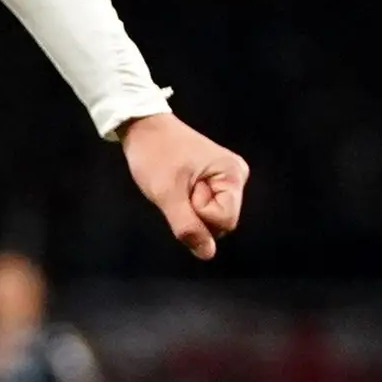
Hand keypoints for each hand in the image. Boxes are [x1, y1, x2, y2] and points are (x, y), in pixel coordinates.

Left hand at [119, 111, 247, 260]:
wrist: (144, 127)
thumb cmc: (155, 155)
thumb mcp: (167, 194)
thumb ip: (187, 226)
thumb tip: (208, 254)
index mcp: (233, 174)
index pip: (225, 221)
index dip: (199, 214)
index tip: (183, 189)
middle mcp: (237, 176)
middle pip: (222, 221)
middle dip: (196, 212)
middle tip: (178, 187)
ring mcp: (228, 178)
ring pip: (213, 217)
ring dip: (191, 209)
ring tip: (178, 184)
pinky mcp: (217, 180)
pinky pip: (207, 207)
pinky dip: (190, 203)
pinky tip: (181, 185)